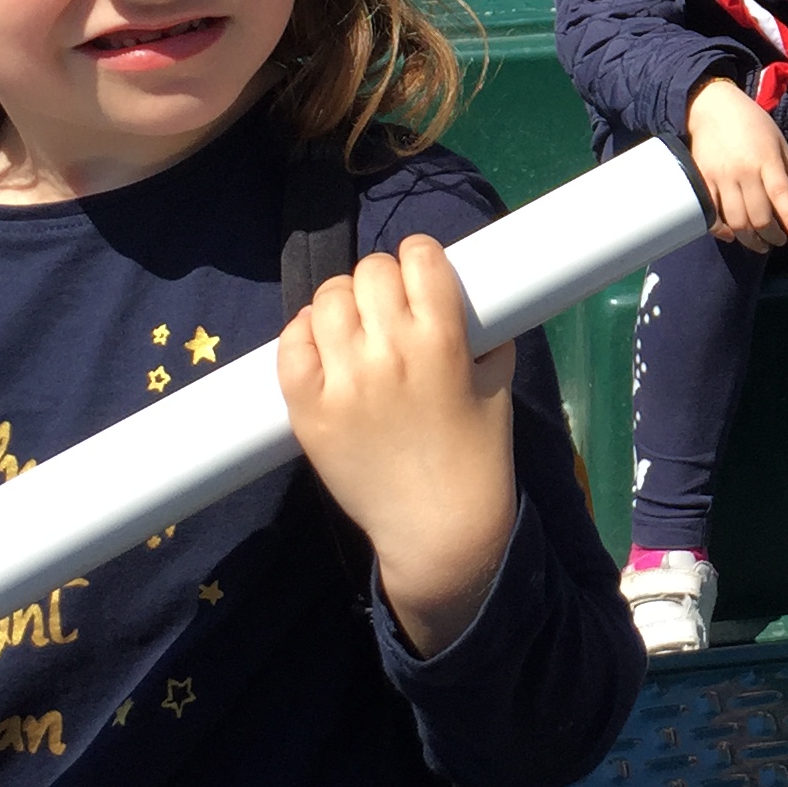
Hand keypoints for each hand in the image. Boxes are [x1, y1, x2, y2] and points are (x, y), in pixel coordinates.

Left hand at [281, 236, 516, 656]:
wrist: (438, 529)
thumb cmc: (478, 458)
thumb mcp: (497, 388)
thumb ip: (486, 341)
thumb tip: (474, 308)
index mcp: (444, 341)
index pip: (420, 257)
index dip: (420, 258)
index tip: (420, 274)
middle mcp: (391, 352)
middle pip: (370, 272)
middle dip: (382, 281)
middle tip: (387, 308)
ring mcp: (344, 381)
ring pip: (327, 300)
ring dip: (342, 304)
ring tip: (353, 327)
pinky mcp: (309, 409)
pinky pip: (290, 345)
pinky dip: (302, 335)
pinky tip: (321, 346)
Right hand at [688, 75, 787, 246]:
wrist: (713, 108)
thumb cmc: (753, 125)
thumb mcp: (779, 144)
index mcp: (766, 159)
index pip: (781, 194)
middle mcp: (743, 171)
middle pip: (758, 216)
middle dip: (772, 236)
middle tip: (780, 241)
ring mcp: (720, 178)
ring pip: (736, 221)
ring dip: (750, 240)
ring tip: (760, 245)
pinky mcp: (702, 181)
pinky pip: (711, 214)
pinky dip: (722, 231)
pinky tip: (733, 236)